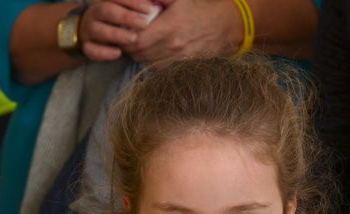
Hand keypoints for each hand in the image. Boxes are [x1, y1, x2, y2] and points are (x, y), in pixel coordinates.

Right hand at [79, 0, 156, 60]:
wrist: (94, 33)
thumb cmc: (119, 19)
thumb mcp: (128, 9)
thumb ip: (141, 7)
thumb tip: (155, 5)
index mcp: (105, 0)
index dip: (132, 2)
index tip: (149, 8)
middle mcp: (95, 12)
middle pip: (106, 10)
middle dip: (125, 16)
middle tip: (143, 24)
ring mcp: (89, 29)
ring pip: (97, 29)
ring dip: (116, 34)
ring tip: (133, 38)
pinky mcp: (86, 46)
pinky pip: (91, 50)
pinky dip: (103, 52)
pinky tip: (118, 53)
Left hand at [123, 0, 241, 64]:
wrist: (225, 27)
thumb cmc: (200, 9)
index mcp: (169, 27)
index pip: (137, 40)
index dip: (126, 37)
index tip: (124, 30)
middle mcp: (172, 46)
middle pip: (139, 53)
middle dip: (129, 46)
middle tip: (126, 37)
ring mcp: (177, 58)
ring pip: (146, 62)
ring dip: (138, 54)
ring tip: (137, 43)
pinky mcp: (181, 66)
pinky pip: (157, 67)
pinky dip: (149, 60)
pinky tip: (150, 51)